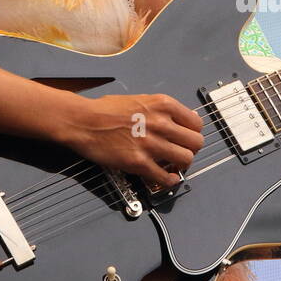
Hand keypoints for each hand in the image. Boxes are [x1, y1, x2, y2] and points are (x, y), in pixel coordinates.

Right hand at [56, 91, 203, 188]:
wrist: (83, 121)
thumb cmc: (106, 110)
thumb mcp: (140, 100)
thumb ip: (162, 110)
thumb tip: (179, 120)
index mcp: (163, 105)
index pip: (196, 123)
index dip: (193, 133)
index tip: (188, 138)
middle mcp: (161, 123)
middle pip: (195, 143)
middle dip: (191, 150)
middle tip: (182, 153)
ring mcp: (151, 144)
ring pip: (185, 159)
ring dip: (181, 165)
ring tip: (174, 166)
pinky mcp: (139, 162)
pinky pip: (165, 177)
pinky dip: (169, 180)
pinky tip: (167, 178)